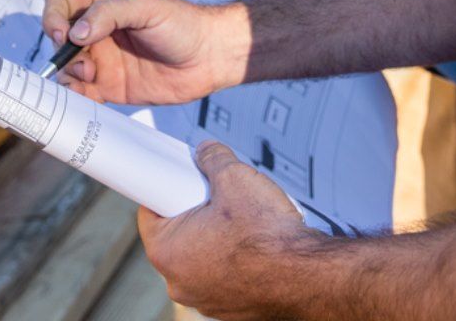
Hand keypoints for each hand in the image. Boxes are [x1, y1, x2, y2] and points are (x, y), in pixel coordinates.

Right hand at [41, 0, 248, 105]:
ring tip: (90, 79)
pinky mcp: (109, 86)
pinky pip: (80, 92)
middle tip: (85, 63)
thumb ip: (110, 13)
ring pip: (66, 67)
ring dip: (68, 75)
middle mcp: (99, 30)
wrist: (209, 57)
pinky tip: (87, 97)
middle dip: (62, 52)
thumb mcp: (147, 7)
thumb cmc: (183, 23)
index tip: (62, 34)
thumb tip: (76, 32)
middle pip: (59, 39)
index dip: (54, 17)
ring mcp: (103, 59)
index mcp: (105, 2)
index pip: (63, 3)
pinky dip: (75, 97)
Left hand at [141, 141, 320, 319]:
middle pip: (176, 230)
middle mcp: (179, 281)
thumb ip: (213, 158)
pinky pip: (221, 269)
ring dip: (216, 232)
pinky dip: (232, 254)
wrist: (305, 275)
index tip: (178, 175)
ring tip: (242, 217)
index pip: (149, 209)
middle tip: (219, 193)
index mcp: (168, 251)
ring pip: (200, 251)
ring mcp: (203, 296)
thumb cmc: (267, 237)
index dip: (166, 184)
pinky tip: (253, 239)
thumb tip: (207, 151)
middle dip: (196, 207)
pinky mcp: (226, 304)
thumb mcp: (235, 177)